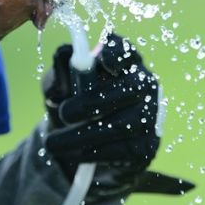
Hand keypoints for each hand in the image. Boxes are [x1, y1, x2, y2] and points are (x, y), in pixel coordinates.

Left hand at [42, 33, 194, 199]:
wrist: (80, 148)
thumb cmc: (72, 106)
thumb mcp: (59, 89)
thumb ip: (60, 73)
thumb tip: (63, 53)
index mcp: (122, 62)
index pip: (126, 50)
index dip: (118, 53)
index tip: (102, 59)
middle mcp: (144, 85)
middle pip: (130, 88)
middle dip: (92, 102)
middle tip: (64, 114)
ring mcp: (150, 116)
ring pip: (121, 125)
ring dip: (83, 135)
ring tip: (54, 143)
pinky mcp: (147, 146)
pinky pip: (123, 150)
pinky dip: (94, 152)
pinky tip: (75, 154)